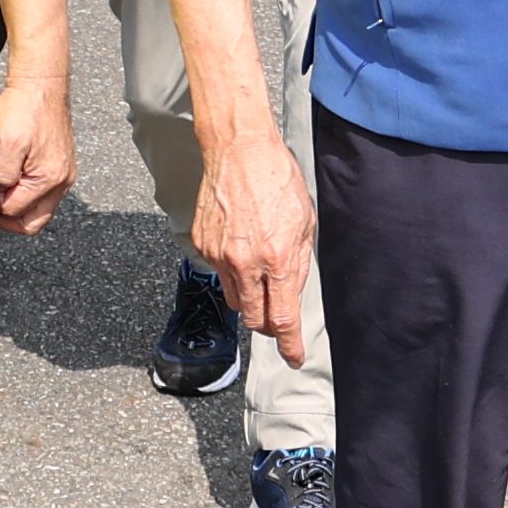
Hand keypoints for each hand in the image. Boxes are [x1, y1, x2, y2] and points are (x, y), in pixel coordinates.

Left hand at [0, 59, 74, 234]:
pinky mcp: (58, 164)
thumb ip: (2, 177)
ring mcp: (62, 174)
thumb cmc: (26, 107)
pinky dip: (22, 189)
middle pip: (33, 221)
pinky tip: (9, 174)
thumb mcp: (6, 144)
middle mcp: (62, 181)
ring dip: (13, 201)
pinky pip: (40, 191)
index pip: (16, 211)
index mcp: (50, 180)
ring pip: (37, 208)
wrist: (41, 82)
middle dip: (5, 216)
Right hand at [192, 123, 315, 350]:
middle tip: (276, 311)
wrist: (240, 150)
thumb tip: (292, 296)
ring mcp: (219, 254)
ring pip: (233, 299)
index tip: (294, 358)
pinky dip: (231, 269)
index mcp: (277, 258)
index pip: (281, 318)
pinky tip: (241, 243)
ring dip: (248, 296)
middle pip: (253, 319)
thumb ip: (298, 266)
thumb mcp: (305, 224)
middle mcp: (245, 262)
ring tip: (259, 267)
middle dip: (267, 322)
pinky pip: (218, 272)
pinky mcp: (202, 244)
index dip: (289, 345)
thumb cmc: (278, 180)